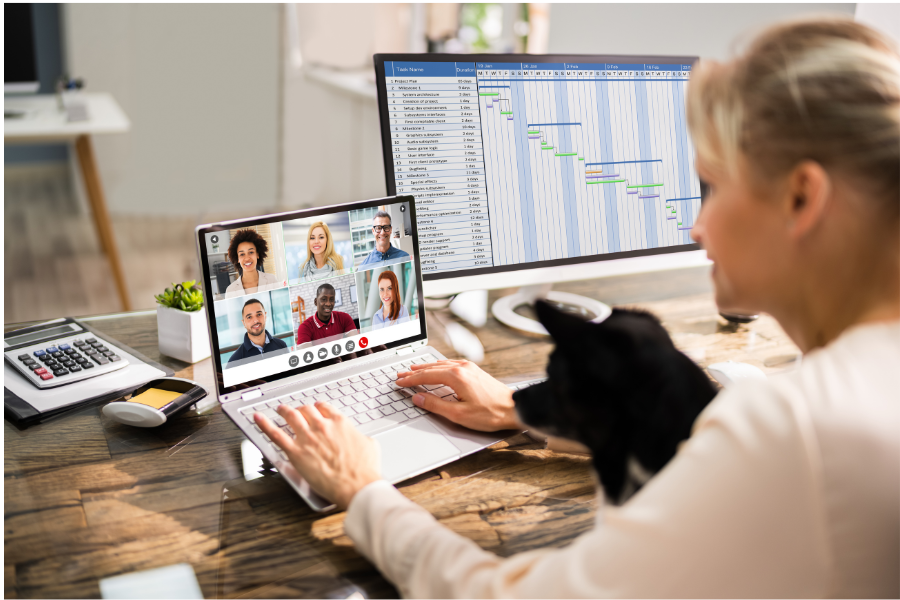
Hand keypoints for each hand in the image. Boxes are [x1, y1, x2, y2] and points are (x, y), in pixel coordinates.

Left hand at [255, 402, 380, 509]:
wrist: (356, 485)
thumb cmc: (364, 469)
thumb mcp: (370, 445)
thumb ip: (362, 437)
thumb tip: (363, 439)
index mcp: (340, 422)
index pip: (324, 407)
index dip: (317, 407)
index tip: (315, 409)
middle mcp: (322, 426)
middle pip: (306, 410)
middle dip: (300, 409)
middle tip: (296, 411)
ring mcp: (307, 438)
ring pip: (291, 417)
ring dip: (284, 411)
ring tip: (280, 410)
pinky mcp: (296, 452)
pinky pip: (276, 434)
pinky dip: (264, 424)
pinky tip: (258, 418)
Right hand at [396, 360, 520, 431]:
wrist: (514, 409)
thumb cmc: (490, 413)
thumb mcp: (458, 414)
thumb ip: (435, 405)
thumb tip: (418, 398)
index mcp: (456, 376)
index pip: (426, 375)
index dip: (410, 380)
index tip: (399, 382)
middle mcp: (462, 367)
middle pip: (432, 367)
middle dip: (414, 372)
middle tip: (400, 375)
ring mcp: (469, 367)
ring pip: (441, 364)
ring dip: (425, 367)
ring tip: (413, 370)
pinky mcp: (475, 371)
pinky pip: (450, 364)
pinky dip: (438, 366)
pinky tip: (436, 369)